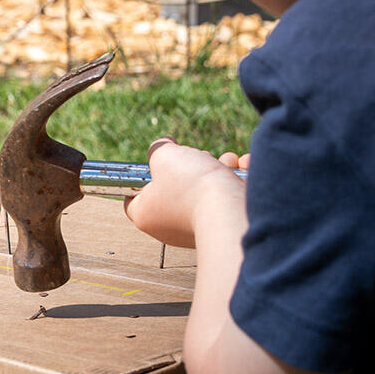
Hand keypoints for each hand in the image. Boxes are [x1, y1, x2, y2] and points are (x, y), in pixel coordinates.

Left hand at [124, 136, 246, 248]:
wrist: (229, 210)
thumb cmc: (191, 185)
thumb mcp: (164, 155)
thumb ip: (158, 148)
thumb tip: (164, 145)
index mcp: (146, 215)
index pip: (133, 196)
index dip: (143, 175)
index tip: (157, 162)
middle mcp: (168, 227)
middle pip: (174, 187)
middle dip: (190, 166)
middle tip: (196, 159)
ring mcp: (196, 228)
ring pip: (203, 190)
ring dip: (218, 168)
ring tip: (225, 163)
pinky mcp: (221, 226)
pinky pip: (224, 199)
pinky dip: (234, 181)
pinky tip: (242, 169)